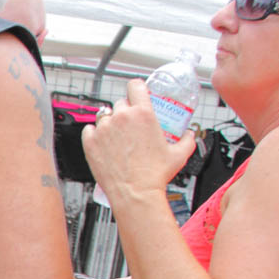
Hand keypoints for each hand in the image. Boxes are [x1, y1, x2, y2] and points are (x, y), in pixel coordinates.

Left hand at [81, 80, 195, 206]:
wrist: (135, 192)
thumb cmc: (154, 175)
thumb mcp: (179, 154)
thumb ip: (187, 139)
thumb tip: (189, 135)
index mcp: (143, 114)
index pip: (135, 85)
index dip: (136, 89)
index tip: (136, 94)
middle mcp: (122, 117)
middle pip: (120, 103)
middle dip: (126, 112)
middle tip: (130, 127)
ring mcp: (104, 129)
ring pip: (104, 116)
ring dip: (110, 123)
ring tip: (117, 139)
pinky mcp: (90, 142)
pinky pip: (88, 129)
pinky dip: (94, 134)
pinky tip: (103, 143)